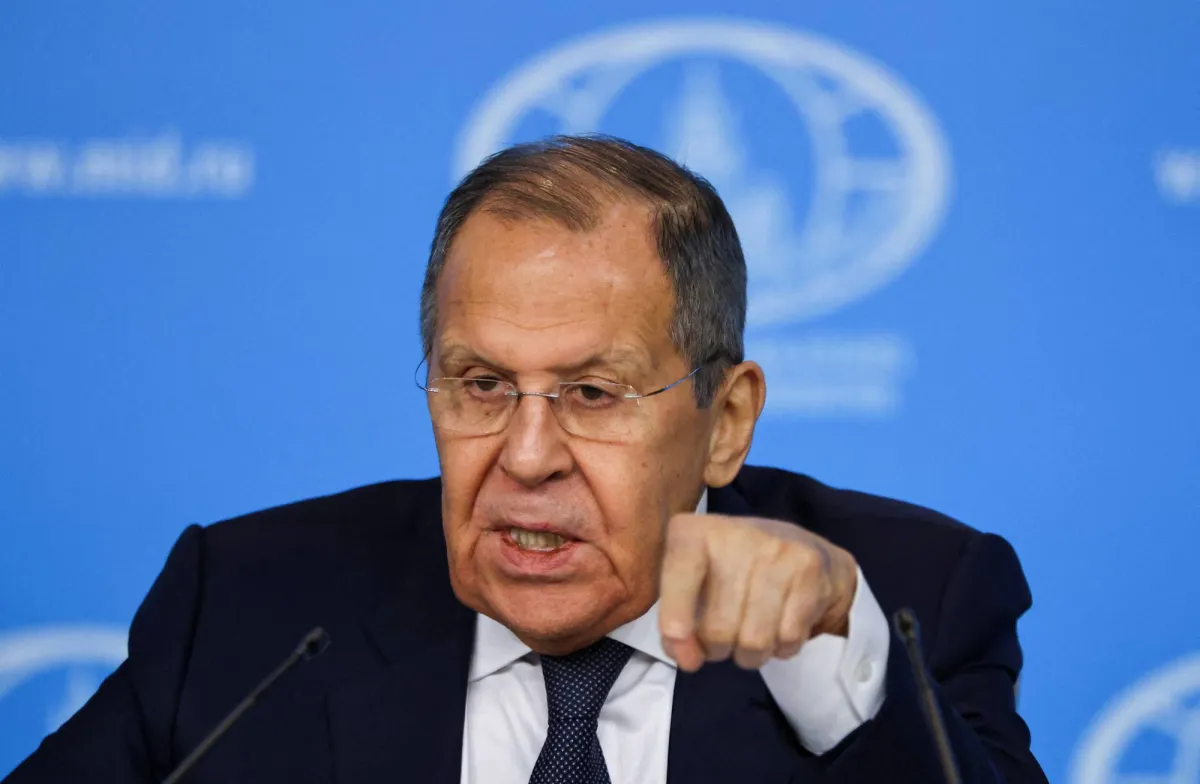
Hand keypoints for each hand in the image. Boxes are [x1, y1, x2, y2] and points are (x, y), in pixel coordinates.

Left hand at [658, 513, 858, 671]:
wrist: (804, 548)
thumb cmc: (733, 570)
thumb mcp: (693, 584)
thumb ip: (677, 624)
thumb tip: (687, 659)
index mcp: (695, 532)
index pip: (679, 575)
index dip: (675, 617)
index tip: (677, 643)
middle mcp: (735, 534)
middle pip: (718, 628)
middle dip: (717, 650)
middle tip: (722, 640)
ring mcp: (775, 549)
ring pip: (754, 640)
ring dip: (750, 655)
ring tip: (751, 637)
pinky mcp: (808, 568)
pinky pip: (789, 637)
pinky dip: (781, 647)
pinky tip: (779, 627)